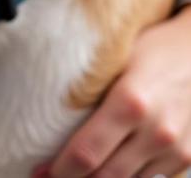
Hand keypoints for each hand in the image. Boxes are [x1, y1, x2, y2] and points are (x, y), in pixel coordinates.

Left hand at [37, 6, 190, 177]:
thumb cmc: (153, 48)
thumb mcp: (116, 59)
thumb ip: (90, 89)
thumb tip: (46, 107)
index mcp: (130, 103)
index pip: (86, 152)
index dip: (59, 170)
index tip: (38, 172)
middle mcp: (156, 132)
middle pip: (106, 177)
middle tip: (48, 177)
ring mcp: (176, 149)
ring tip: (76, 174)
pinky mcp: (188, 158)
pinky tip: (107, 171)